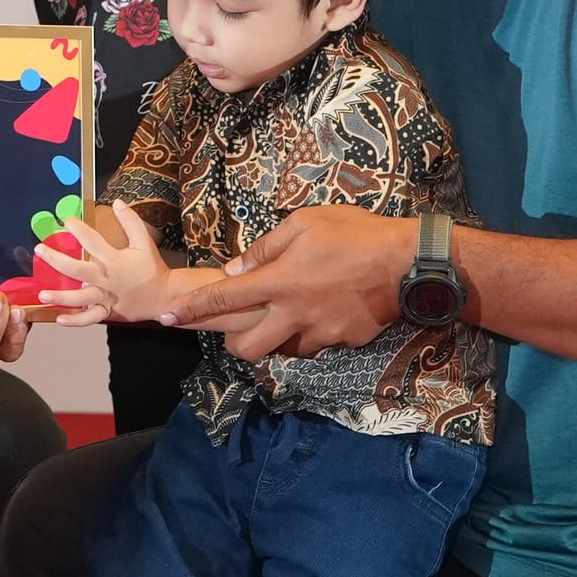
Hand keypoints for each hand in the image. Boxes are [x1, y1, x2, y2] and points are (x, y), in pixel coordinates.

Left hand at [37, 200, 184, 330]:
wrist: (164, 297)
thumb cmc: (152, 269)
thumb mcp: (144, 242)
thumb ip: (131, 221)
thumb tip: (117, 202)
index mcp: (114, 260)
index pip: (93, 242)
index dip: (79, 230)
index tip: (66, 220)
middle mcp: (107, 279)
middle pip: (78, 270)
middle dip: (56, 260)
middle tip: (40, 250)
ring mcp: (106, 297)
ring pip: (80, 299)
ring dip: (60, 296)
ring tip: (42, 294)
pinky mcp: (107, 311)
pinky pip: (89, 318)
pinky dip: (75, 321)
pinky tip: (59, 318)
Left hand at [185, 201, 417, 362]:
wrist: (408, 264)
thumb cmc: (354, 233)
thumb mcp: (304, 224)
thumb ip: (266, 248)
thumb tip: (237, 266)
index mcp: (278, 281)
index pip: (223, 299)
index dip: (191, 309)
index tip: (167, 317)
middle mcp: (292, 314)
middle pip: (246, 348)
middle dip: (234, 342)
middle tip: (240, 326)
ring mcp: (318, 333)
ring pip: (281, 352)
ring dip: (275, 339)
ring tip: (286, 315)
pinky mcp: (342, 343)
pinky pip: (315, 345)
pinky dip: (310, 335)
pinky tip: (322, 313)